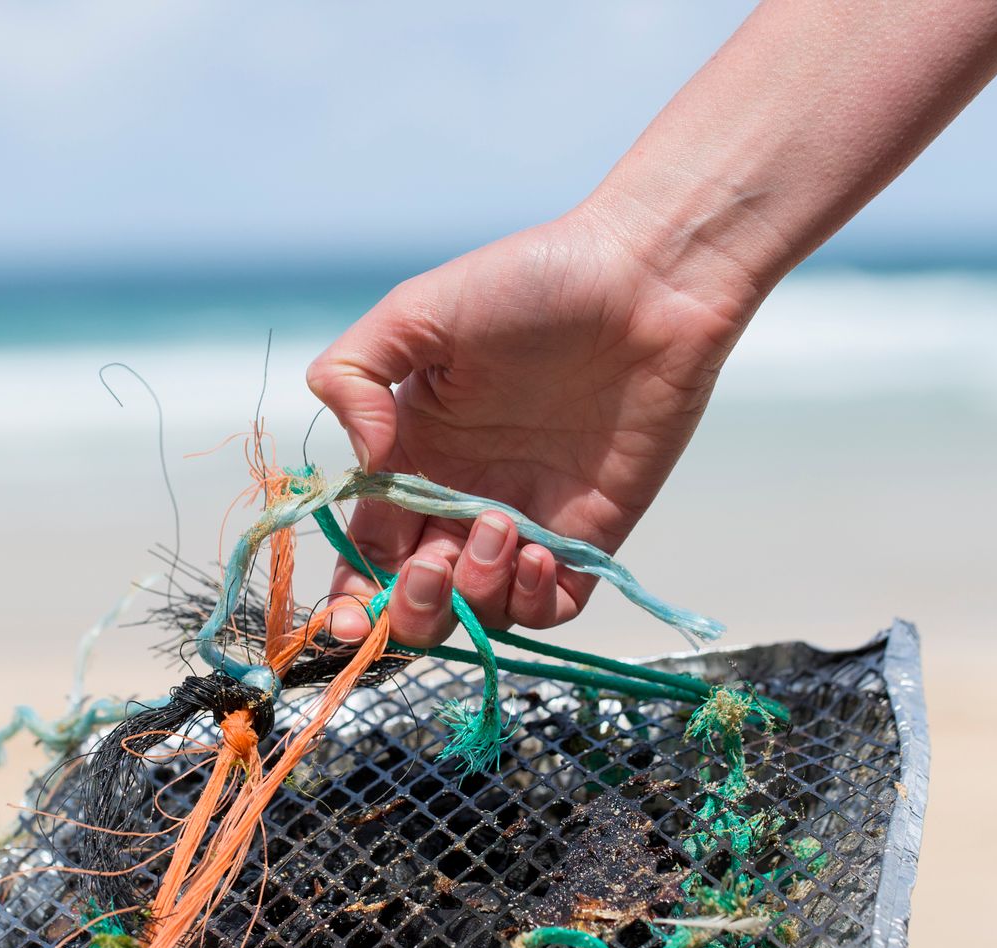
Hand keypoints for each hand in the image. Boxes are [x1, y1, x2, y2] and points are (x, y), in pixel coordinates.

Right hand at [307, 200, 754, 648]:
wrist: (648, 280)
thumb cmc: (533, 281)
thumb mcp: (415, 311)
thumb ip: (352, 378)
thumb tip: (363, 462)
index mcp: (413, 457)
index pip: (367, 552)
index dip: (352, 598)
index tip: (348, 618)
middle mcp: (462, 500)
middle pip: (416, 601)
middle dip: (410, 608)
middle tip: (432, 566)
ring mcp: (525, 522)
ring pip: (479, 612)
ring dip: (475, 594)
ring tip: (501, 524)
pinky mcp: (588, 535)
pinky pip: (551, 609)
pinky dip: (534, 600)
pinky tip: (539, 550)